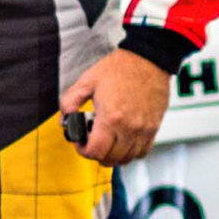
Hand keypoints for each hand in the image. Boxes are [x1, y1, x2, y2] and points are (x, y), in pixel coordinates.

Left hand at [64, 48, 173, 164]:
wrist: (148, 59)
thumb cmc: (120, 67)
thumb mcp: (87, 81)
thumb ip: (70, 101)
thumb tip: (64, 119)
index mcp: (111, 117)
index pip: (95, 151)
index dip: (83, 151)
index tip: (81, 143)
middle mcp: (129, 127)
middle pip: (110, 159)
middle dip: (97, 155)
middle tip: (92, 143)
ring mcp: (143, 129)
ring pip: (127, 159)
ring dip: (114, 156)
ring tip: (108, 143)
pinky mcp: (154, 127)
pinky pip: (143, 152)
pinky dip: (131, 153)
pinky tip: (123, 142)